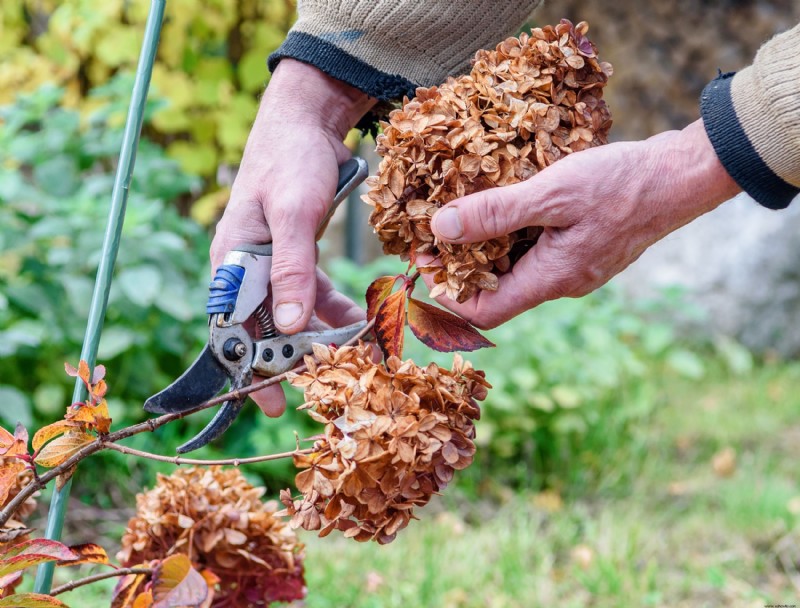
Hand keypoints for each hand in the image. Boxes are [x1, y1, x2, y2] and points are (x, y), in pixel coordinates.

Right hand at [211, 59, 374, 415]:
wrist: (307, 123)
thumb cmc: (289, 162)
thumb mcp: (291, 214)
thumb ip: (292, 269)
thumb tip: (289, 325)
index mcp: (232, 264)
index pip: (234, 330)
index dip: (252, 369)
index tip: (274, 403)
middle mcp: (248, 271)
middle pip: (267, 329)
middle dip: (295, 358)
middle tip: (328, 384)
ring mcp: (273, 265)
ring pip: (294, 316)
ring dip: (321, 337)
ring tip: (353, 356)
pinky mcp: (298, 257)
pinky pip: (314, 295)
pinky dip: (334, 310)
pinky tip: (360, 322)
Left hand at [426, 119, 741, 328]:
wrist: (683, 174)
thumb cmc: (623, 183)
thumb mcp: (552, 192)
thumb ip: (496, 213)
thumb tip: (442, 230)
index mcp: (552, 279)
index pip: (485, 312)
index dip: (447, 295)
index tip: (422, 263)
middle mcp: (561, 282)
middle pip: (497, 290)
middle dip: (461, 264)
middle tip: (435, 229)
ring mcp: (575, 267)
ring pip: (516, 267)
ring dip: (486, 244)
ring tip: (463, 209)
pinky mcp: (583, 249)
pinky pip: (537, 250)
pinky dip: (513, 232)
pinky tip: (503, 202)